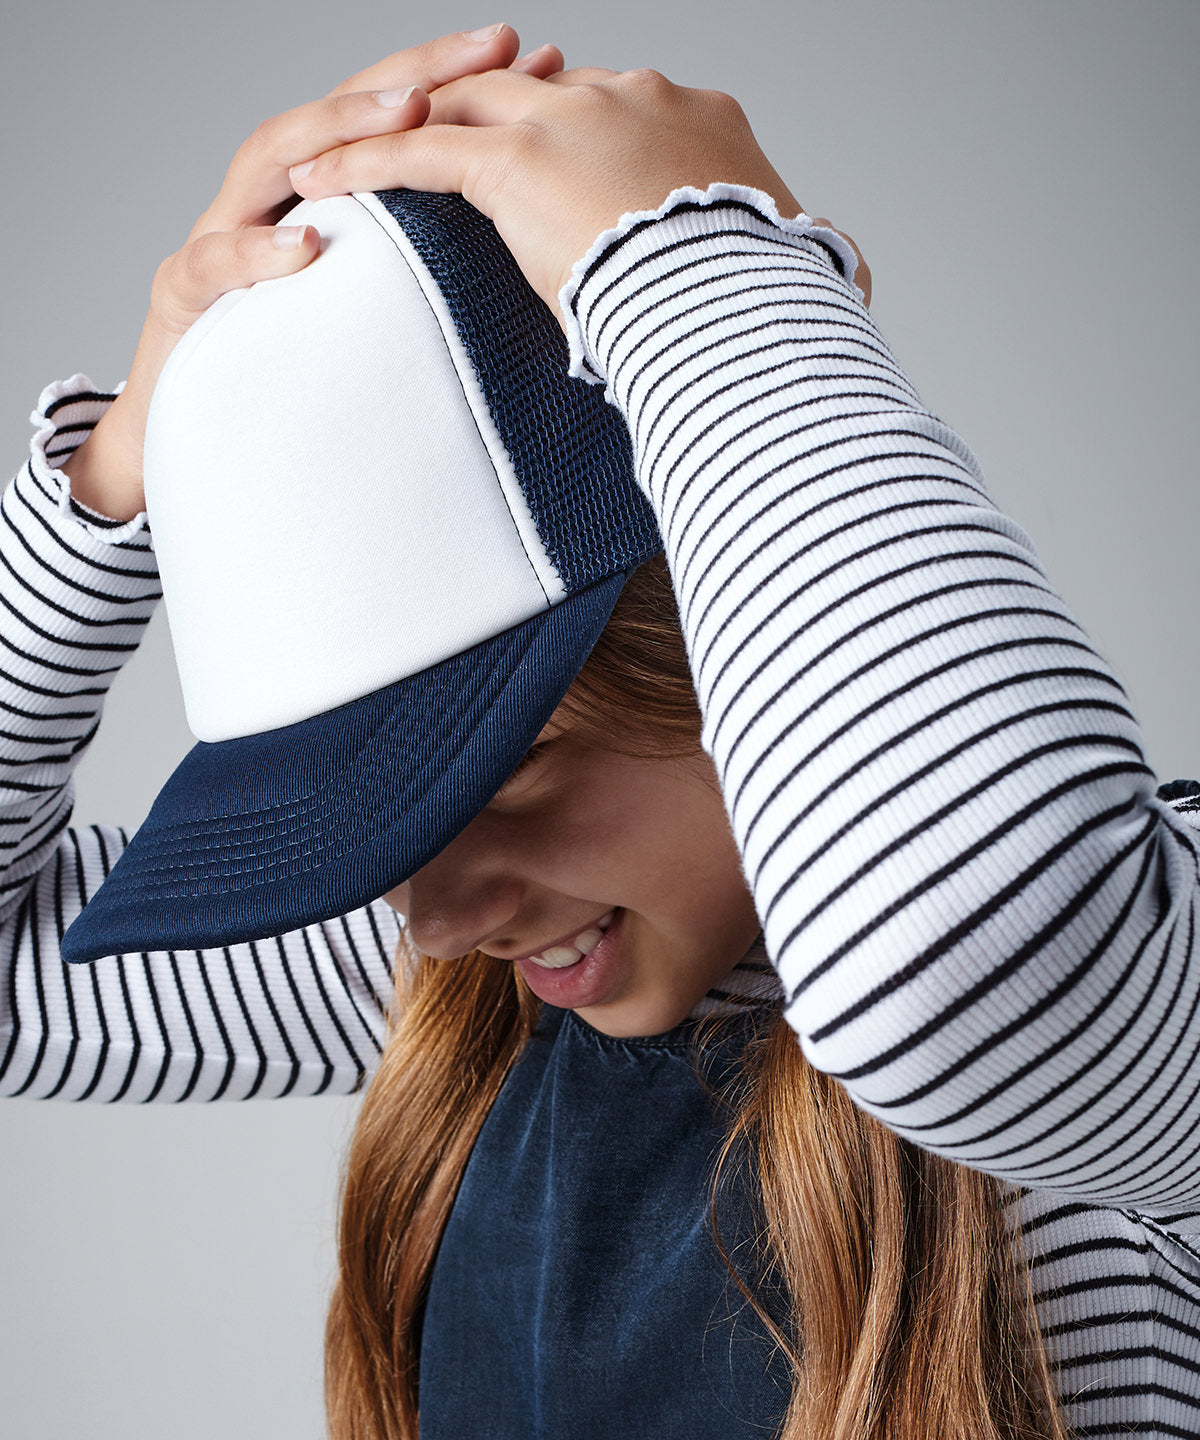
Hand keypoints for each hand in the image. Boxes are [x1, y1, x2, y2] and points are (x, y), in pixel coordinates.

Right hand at [62, 25, 563, 520]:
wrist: (193, 431)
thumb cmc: (294, 371)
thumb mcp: (375, 314)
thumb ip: (424, 273)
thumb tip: (524, 264)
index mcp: (320, 199)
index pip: (386, 122)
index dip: (453, 82)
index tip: (530, 56)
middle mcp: (269, 199)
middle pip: (337, 115)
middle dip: (415, 76)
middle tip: (491, 49)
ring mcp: (219, 236)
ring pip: (269, 158)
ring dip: (339, 131)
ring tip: (411, 115)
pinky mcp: (184, 295)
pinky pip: (214, 263)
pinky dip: (259, 252)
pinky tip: (306, 246)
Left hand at [287, 66, 868, 323]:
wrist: (745, 305)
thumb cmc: (775, 300)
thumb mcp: (788, 264)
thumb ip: (778, 255)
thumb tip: (828, 268)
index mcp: (694, 117)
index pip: (611, 106)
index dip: (567, 126)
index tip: (542, 153)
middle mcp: (627, 97)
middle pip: (527, 85)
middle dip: (478, 102)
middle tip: (432, 130)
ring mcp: (568, 121)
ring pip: (462, 104)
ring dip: (403, 126)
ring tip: (351, 150)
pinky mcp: (514, 161)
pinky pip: (419, 154)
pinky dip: (366, 164)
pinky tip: (323, 179)